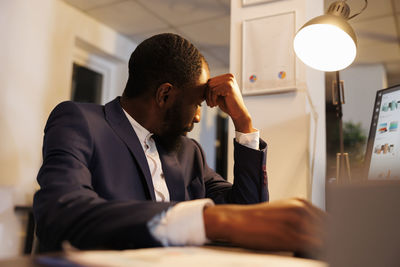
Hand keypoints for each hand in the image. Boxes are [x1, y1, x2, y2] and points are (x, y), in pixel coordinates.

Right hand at [203, 198, 326, 254]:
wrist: (235, 220)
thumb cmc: (256, 221)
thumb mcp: (282, 214)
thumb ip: (302, 221)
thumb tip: (320, 235)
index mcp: (301, 203)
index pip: (330, 220)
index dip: (334, 233)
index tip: (335, 241)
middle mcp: (301, 209)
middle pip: (330, 229)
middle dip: (331, 241)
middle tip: (325, 249)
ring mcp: (296, 222)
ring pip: (324, 239)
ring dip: (323, 248)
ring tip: (308, 251)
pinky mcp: (289, 236)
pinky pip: (313, 247)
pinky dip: (313, 253)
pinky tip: (302, 254)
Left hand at [206, 74, 255, 132]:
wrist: (238, 113)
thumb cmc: (228, 104)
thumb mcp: (219, 94)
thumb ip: (212, 88)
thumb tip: (200, 84)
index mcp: (227, 77)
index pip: (211, 81)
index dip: (207, 92)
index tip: (209, 101)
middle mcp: (229, 76)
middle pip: (210, 83)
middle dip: (207, 94)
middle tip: (210, 104)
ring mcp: (230, 80)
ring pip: (210, 86)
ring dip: (209, 97)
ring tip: (213, 105)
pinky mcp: (229, 86)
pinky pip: (214, 91)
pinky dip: (213, 99)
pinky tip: (216, 104)